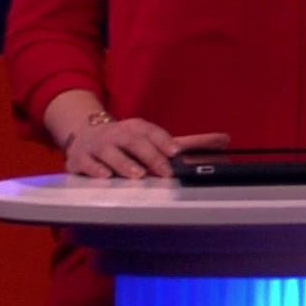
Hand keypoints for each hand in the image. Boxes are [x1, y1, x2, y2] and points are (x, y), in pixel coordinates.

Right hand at [64, 119, 229, 178]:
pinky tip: (104, 177)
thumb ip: (188, 142)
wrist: (83, 135)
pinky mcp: (79, 160)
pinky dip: (95, 170)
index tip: (177, 153)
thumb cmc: (127, 141)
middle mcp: (118, 134)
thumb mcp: (154, 138)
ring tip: (137, 175)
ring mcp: (97, 147)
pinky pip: (86, 164)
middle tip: (164, 171)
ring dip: (124, 164)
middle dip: (150, 156)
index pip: (153, 133)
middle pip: (135, 143)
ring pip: (111, 153)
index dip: (165, 143)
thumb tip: (225, 140)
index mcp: (137, 128)